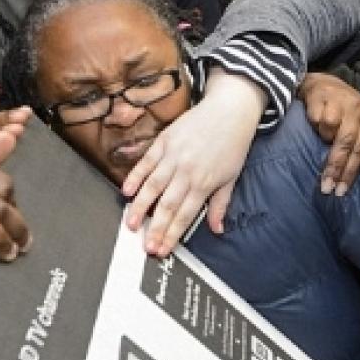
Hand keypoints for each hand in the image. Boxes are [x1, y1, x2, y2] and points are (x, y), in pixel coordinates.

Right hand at [122, 69, 263, 255]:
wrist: (230, 109)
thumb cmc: (233, 144)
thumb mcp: (231, 177)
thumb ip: (220, 204)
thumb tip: (217, 229)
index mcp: (204, 183)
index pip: (185, 215)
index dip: (172, 235)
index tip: (162, 250)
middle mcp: (187, 171)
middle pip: (166, 205)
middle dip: (154, 228)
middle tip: (145, 246)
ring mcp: (173, 156)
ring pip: (152, 186)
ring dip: (140, 207)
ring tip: (130, 224)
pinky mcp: (164, 141)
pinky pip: (146, 162)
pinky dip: (135, 177)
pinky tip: (127, 191)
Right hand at [299, 73, 359, 195]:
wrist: (324, 82)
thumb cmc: (345, 109)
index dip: (352, 171)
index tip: (342, 190)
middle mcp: (356, 109)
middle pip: (346, 143)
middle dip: (336, 167)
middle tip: (327, 187)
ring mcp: (338, 101)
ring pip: (330, 130)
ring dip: (324, 138)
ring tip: (320, 138)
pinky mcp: (320, 96)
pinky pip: (316, 119)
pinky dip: (315, 124)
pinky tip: (314, 122)